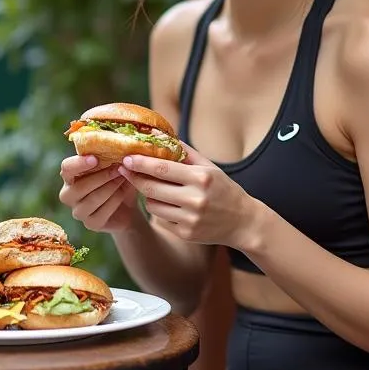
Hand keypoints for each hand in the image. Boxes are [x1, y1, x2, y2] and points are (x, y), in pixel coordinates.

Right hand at [59, 154, 138, 232]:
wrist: (127, 205)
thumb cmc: (115, 179)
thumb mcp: (112, 165)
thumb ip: (107, 155)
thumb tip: (112, 141)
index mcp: (69, 176)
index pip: (66, 168)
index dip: (79, 164)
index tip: (95, 158)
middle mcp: (68, 195)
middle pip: (79, 187)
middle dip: (102, 176)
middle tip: (119, 168)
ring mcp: (78, 211)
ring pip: (92, 200)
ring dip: (110, 187)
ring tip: (124, 177)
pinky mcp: (90, 224)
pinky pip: (102, 212)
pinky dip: (115, 200)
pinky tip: (123, 193)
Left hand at [117, 143, 257, 246]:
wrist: (243, 222)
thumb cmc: (224, 189)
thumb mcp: (209, 167)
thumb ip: (185, 152)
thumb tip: (161, 135)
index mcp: (201, 177)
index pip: (162, 168)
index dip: (140, 163)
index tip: (126, 158)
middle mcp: (196, 199)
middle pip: (151, 188)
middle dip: (134, 178)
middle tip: (125, 169)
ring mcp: (190, 219)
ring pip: (152, 205)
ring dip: (149, 196)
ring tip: (158, 189)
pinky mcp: (186, 234)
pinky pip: (160, 219)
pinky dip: (161, 210)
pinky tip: (171, 206)